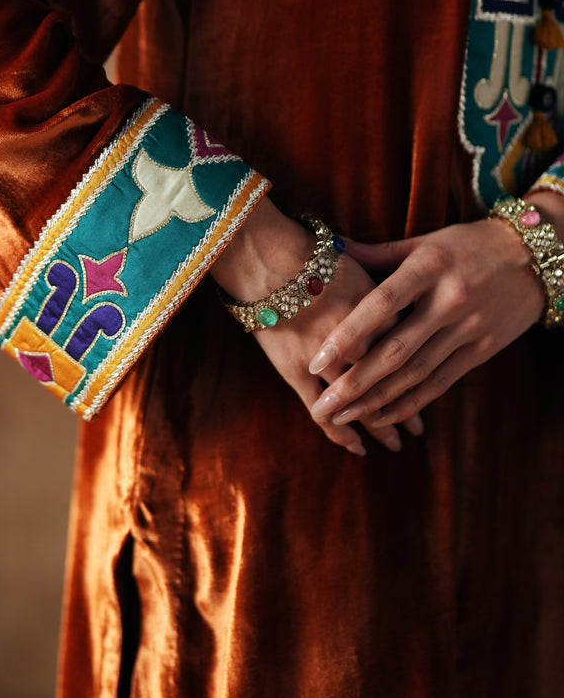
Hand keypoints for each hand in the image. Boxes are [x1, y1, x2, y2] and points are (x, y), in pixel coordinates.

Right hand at [211, 197, 423, 455]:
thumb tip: (402, 284)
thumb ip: (381, 281)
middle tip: (417, 430)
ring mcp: (331, 359)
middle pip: (393, 383)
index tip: (431, 387)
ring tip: (395, 443)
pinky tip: (356, 447)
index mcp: (382, 311)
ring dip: (380, 425)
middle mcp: (362, 339)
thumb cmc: (309, 250)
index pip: (410, 350)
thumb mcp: (357, 261)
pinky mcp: (298, 371)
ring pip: (364, 401)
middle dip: (407, 409)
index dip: (424, 373)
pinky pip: (323, 410)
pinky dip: (340, 432)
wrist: (266, 254)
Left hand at [308, 212, 550, 429]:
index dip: (347, 335)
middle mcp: (449, 301)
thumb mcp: (424, 242)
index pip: (381, 305)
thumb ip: (376, 252)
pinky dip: (410, 403)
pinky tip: (383, 417)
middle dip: (355, 383)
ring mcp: (469, 328)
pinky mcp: (483, 350)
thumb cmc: (468, 245)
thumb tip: (327, 248)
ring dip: (377, 400)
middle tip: (323, 405)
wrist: (535, 256)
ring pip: (416, 373)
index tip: (317, 360)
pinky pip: (441, 382)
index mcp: (428, 268)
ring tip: (343, 416)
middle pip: (396, 350)